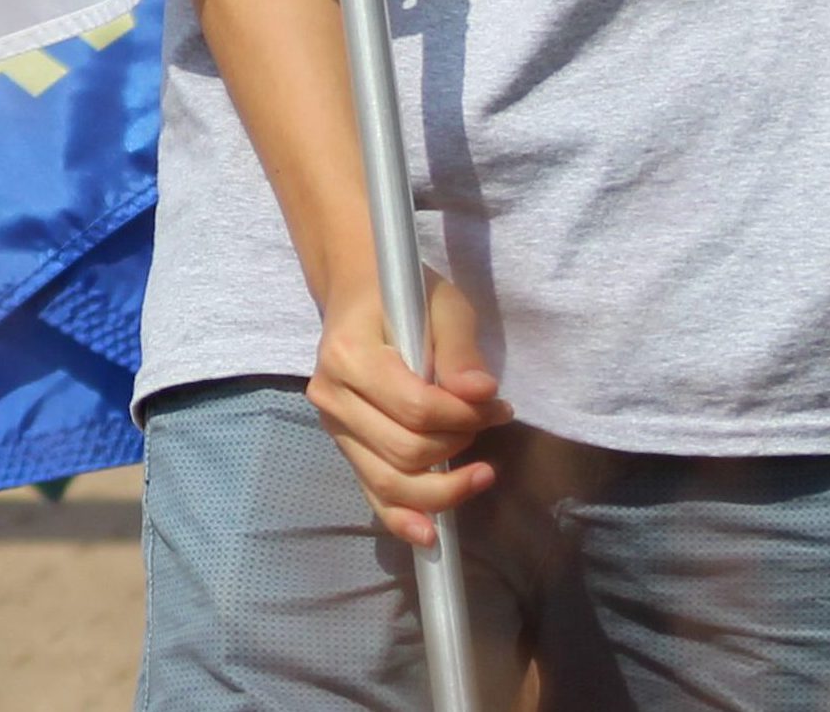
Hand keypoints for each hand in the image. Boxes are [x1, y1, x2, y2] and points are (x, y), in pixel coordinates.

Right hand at [306, 267, 508, 544]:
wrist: (358, 293)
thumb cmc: (403, 295)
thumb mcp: (443, 306)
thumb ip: (460, 351)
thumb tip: (482, 396)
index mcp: (348, 355)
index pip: (416, 409)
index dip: (465, 416)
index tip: (498, 403)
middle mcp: (331, 396)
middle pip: (405, 450)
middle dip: (459, 444)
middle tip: (489, 420)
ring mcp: (333, 427)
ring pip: (389, 482)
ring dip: (443, 488)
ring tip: (482, 473)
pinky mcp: (344, 447)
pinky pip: (372, 494)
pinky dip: (401, 519)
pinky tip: (430, 535)